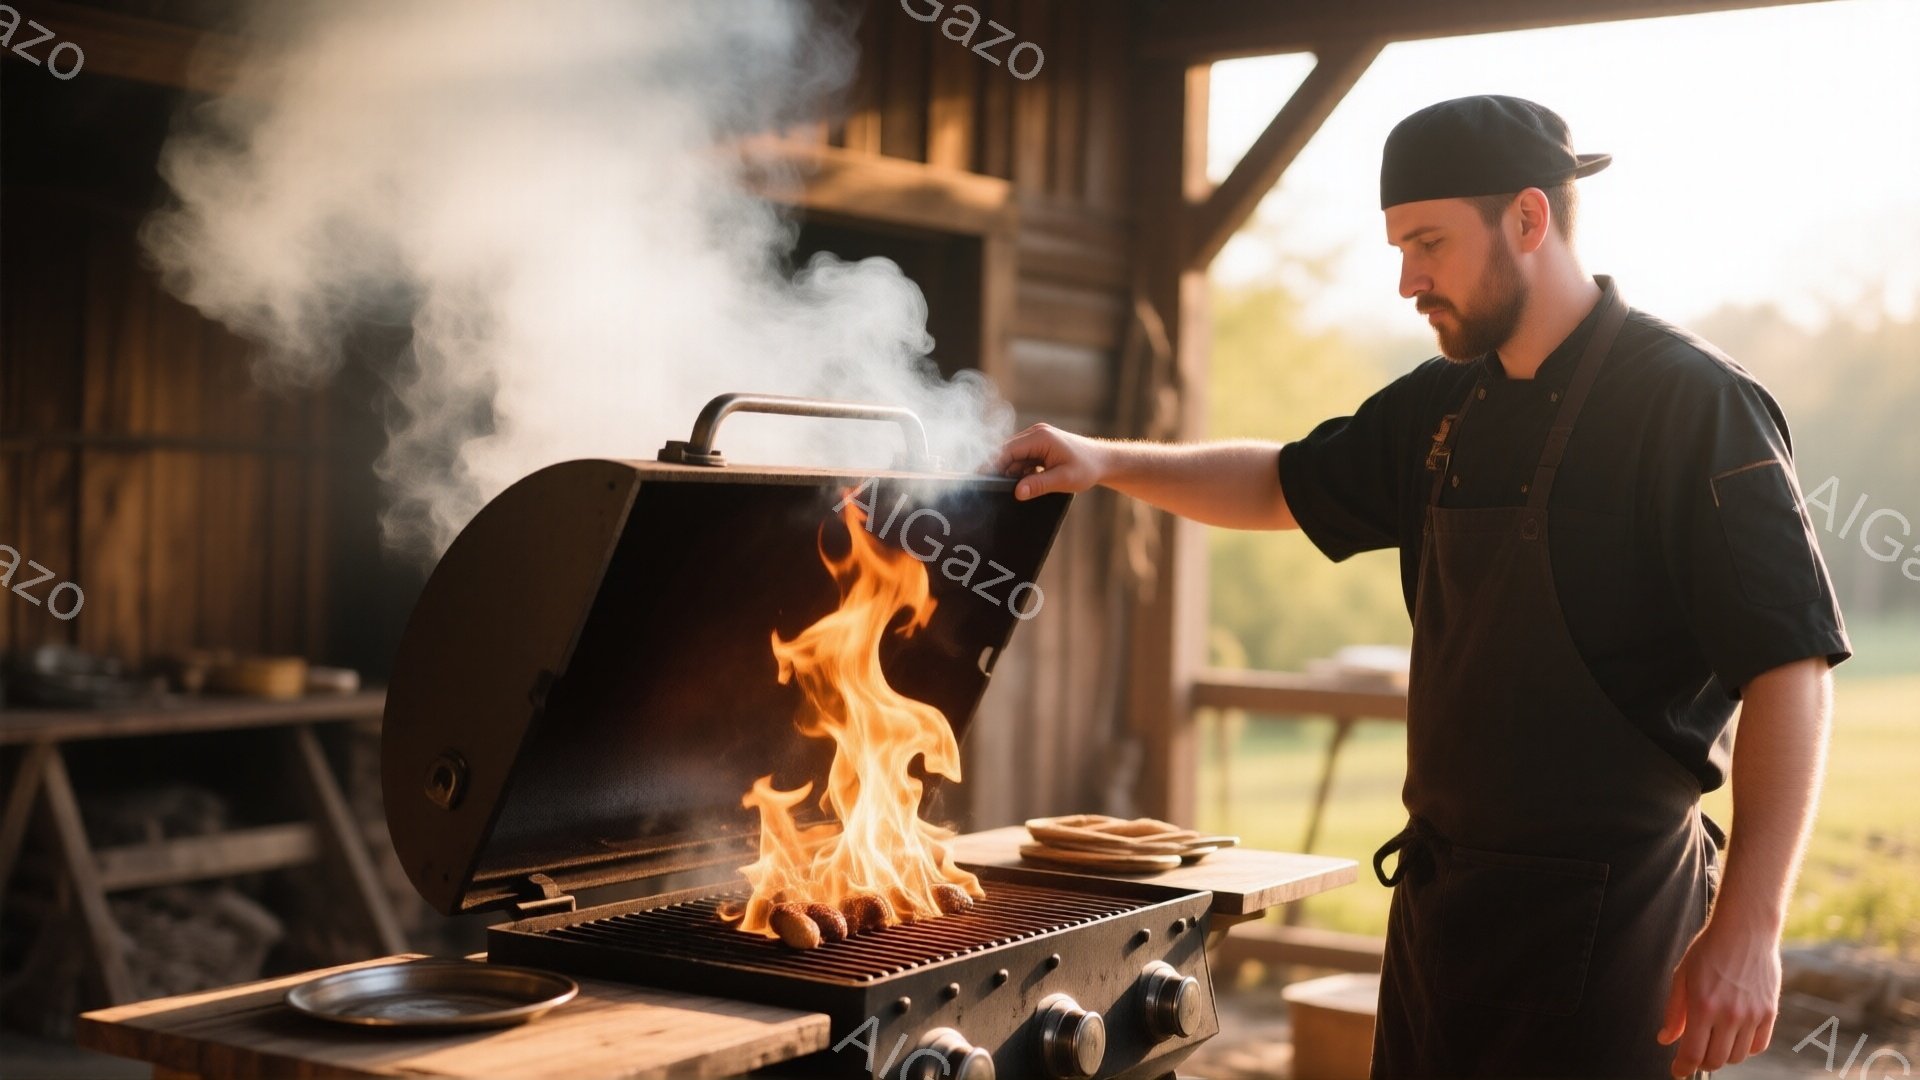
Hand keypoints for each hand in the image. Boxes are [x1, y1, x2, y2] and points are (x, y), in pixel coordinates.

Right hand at [989, 423, 1106, 500]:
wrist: (1103, 461)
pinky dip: (1021, 470)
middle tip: (992, 489)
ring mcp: (1038, 438)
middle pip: (1007, 451)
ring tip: (1018, 488)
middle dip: (1000, 470)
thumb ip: (1039, 485)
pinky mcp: (1040, 445)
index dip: (992, 464)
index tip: (979, 478)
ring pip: (1014, 455)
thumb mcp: (1063, 480)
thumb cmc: (1086, 468)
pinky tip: (1027, 482)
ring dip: (1012, 471)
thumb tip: (1017, 492)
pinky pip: (1023, 457)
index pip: (1008, 450)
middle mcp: (1036, 433)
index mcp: (1040, 437)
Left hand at [1657, 914, 1780, 1075]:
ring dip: (1723, 1055)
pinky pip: (1757, 1046)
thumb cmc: (1709, 950)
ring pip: (1737, 1057)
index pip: (1692, 1053)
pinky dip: (1744, 1048)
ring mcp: (1752, 1015)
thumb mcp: (1682, 976)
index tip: (1677, 1072)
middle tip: (1694, 1053)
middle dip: (1701, 1062)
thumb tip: (1666, 1040)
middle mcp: (1729, 1014)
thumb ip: (1673, 1012)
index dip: (1682, 1068)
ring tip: (1713, 1040)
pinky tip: (1734, 1036)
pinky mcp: (1769, 1013)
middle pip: (1715, 1060)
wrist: (1745, 931)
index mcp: (1703, 1006)